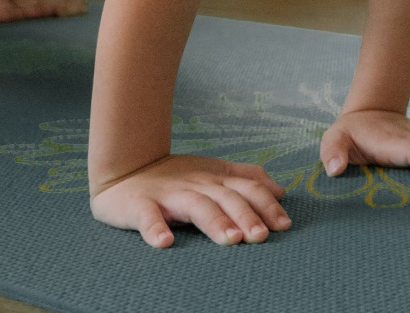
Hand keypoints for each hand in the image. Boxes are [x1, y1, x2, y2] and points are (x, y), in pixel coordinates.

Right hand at [89, 154, 290, 247]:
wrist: (125, 168)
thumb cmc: (176, 177)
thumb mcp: (216, 173)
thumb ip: (247, 180)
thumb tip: (281, 191)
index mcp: (216, 179)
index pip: (247, 189)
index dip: (267, 205)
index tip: (284, 224)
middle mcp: (197, 185)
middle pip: (226, 198)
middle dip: (246, 216)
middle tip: (261, 236)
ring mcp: (169, 195)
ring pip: (195, 206)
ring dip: (214, 222)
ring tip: (230, 238)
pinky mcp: (140, 205)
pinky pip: (148, 216)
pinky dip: (155, 228)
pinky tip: (164, 242)